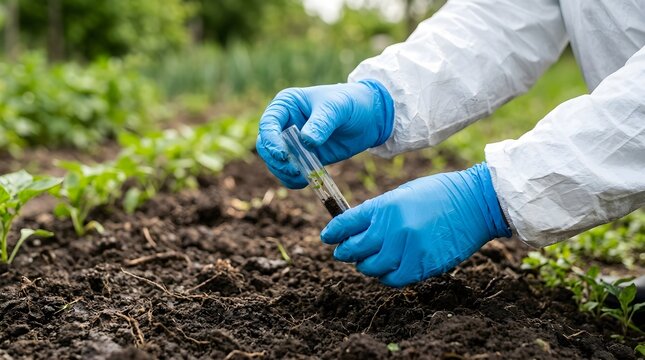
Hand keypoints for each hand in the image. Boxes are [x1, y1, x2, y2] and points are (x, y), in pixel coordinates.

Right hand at [256, 80, 393, 188]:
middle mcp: (285, 124)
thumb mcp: (337, 108)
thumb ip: (322, 123)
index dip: (271, 140)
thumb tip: (306, 141)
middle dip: (275, 160)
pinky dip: (293, 180)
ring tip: (301, 175)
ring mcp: (293, 143)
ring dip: (284, 172)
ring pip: (275, 162)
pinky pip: (290, 173)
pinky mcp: (304, 158)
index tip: (282, 154)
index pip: (268, 123)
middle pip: (266, 146)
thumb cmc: (351, 103)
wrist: (370, 117)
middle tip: (293, 169)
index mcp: (287, 104)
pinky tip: (306, 181)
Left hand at [321, 162, 510, 287]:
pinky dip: (387, 277)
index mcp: (385, 206)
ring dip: (367, 265)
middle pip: (354, 250)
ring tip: (370, 260)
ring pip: (371, 268)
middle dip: (346, 252)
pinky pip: (393, 279)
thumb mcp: (402, 194)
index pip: (346, 223)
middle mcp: (393, 228)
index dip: (333, 233)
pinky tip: (388, 269)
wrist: (476, 203)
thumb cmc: (438, 194)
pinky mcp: (423, 266)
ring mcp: (408, 249)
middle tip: (344, 252)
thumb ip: (378, 212)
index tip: (327, 237)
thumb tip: (354, 229)